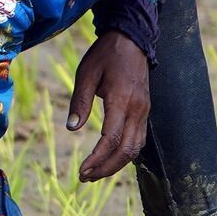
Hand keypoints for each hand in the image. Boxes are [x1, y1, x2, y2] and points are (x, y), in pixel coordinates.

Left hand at [66, 31, 149, 181]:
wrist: (132, 37)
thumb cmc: (106, 54)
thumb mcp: (86, 74)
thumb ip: (79, 102)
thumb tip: (72, 129)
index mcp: (122, 100)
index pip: (111, 140)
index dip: (97, 159)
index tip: (81, 171)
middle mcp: (137, 108)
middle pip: (127, 150)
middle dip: (106, 168)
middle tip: (85, 178)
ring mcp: (144, 110)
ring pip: (135, 148)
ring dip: (116, 165)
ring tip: (94, 173)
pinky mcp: (144, 110)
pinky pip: (139, 139)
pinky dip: (125, 154)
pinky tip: (109, 160)